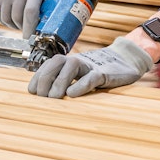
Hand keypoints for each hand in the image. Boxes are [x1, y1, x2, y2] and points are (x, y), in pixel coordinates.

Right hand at [0, 0, 52, 36]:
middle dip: (21, 27)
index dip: (29, 28)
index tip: (28, 38)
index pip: (30, 12)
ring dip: (12, 25)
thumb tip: (44, 30)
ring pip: (5, 18)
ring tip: (18, 22)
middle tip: (26, 28)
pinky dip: (3, 19)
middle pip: (17, 17)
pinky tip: (10, 16)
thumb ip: (47, 10)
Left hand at [28, 37, 153, 97]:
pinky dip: (81, 85)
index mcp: (68, 62)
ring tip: (54, 98)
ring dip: (59, 82)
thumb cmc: (98, 72)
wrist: (126, 61)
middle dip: (45, 80)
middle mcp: (76, 61)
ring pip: (71, 67)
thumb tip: (44, 98)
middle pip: (55, 64)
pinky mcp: (104, 73)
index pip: (47, 66)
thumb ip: (63, 82)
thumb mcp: (79, 77)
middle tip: (42, 98)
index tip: (33, 92)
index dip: (38, 78)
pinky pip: (91, 77)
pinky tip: (72, 94)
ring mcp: (90, 66)